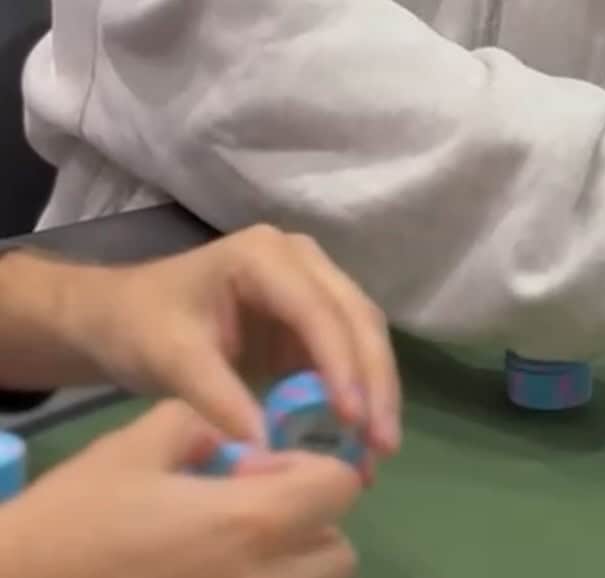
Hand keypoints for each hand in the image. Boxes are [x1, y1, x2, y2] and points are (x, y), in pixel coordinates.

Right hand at [0, 402, 358, 577]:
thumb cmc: (76, 521)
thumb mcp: (138, 445)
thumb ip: (204, 425)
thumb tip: (235, 442)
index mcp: (246, 524)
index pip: (337, 490)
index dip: (311, 470)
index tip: (263, 470)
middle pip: (336, 554)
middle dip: (309, 525)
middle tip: (250, 513)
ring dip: (291, 568)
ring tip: (230, 552)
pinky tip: (207, 576)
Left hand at [71, 227, 399, 454]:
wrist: (121, 316)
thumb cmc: (141, 325)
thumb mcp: (172, 359)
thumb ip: (220, 398)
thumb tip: (268, 450)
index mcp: (264, 256)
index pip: (317, 308)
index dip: (341, 362)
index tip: (353, 419)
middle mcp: (300, 260)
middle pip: (355, 315)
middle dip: (374, 380)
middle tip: (382, 444)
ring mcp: (310, 284)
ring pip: (362, 332)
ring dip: (376, 388)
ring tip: (379, 447)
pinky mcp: (310, 317)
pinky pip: (347, 350)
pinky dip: (357, 391)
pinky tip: (361, 434)